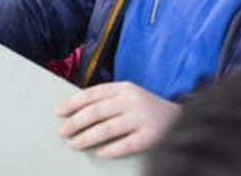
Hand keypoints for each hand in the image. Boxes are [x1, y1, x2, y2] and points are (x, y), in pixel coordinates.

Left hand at [56, 81, 181, 157]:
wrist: (182, 118)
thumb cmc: (146, 107)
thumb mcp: (127, 96)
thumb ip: (106, 100)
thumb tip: (75, 112)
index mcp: (123, 87)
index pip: (92, 94)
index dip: (72, 103)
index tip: (58, 113)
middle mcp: (132, 100)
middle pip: (96, 112)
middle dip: (75, 123)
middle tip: (62, 132)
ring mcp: (142, 118)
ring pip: (107, 129)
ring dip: (87, 137)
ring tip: (74, 144)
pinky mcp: (152, 136)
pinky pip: (126, 144)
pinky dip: (110, 149)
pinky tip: (99, 153)